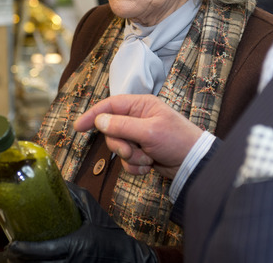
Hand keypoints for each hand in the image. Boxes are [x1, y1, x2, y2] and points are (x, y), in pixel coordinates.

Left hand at [6, 182, 156, 262]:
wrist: (125, 255)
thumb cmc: (108, 233)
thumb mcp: (92, 210)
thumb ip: (73, 195)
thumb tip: (54, 180)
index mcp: (74, 244)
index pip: (43, 251)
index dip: (23, 250)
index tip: (12, 244)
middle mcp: (71, 260)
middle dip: (19, 259)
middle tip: (11, 250)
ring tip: (16, 256)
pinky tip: (32, 261)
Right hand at [74, 94, 202, 178]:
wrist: (194, 164)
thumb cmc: (177, 140)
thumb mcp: (149, 131)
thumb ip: (122, 125)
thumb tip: (100, 120)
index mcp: (141, 105)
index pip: (110, 106)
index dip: (93, 115)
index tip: (78, 127)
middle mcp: (138, 118)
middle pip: (112, 130)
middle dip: (120, 145)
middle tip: (132, 151)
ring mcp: (140, 136)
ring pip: (119, 148)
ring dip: (131, 157)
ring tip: (148, 159)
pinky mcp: (142, 152)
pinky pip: (127, 161)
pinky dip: (136, 166)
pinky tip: (150, 166)